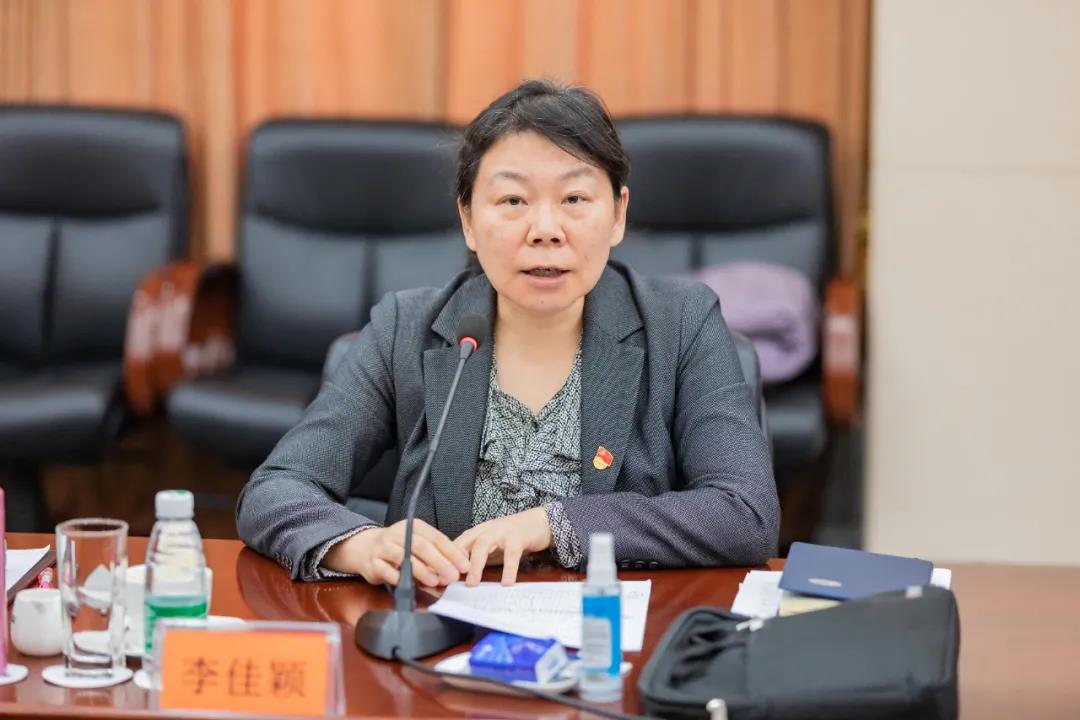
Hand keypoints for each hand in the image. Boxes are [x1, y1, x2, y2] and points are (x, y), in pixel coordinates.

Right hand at [323, 520, 469, 587]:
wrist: (366, 548)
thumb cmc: (400, 547)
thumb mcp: (420, 544)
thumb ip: (440, 552)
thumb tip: (464, 561)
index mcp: (414, 527)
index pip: (436, 538)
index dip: (452, 552)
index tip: (464, 565)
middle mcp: (398, 534)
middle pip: (422, 547)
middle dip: (440, 562)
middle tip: (453, 576)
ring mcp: (384, 547)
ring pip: (404, 557)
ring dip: (421, 570)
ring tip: (435, 581)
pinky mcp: (372, 563)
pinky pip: (386, 570)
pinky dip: (399, 577)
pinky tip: (409, 584)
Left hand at [453, 507, 552, 586]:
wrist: (539, 522)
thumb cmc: (511, 538)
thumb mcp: (490, 548)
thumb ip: (476, 561)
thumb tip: (457, 580)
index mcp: (476, 533)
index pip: (455, 545)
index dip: (444, 560)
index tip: (435, 578)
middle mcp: (485, 530)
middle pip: (465, 543)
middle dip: (455, 562)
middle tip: (449, 581)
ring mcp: (501, 531)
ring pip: (483, 545)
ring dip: (476, 565)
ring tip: (472, 583)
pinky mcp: (518, 537)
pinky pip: (511, 554)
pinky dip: (509, 569)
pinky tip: (507, 582)